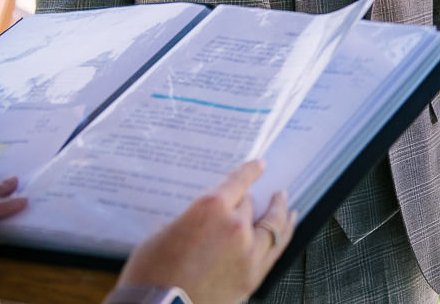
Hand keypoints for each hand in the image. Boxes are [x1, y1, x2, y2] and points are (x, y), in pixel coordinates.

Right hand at [115, 159, 294, 303]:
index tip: (260, 165)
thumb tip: (198, 222)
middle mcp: (234, 225)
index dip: (251, 171)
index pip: (238, 181)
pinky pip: (276, 248)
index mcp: (210, 208)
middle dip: (247, 201)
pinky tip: (288, 226)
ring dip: (279, 210)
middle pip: (249, 204)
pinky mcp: (253, 275)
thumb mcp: (161, 235)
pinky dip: (285, 233)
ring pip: (273, 223)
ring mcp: (248, 251)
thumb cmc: (151, 275)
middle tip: (249, 198)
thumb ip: (187, 221)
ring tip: (284, 202)